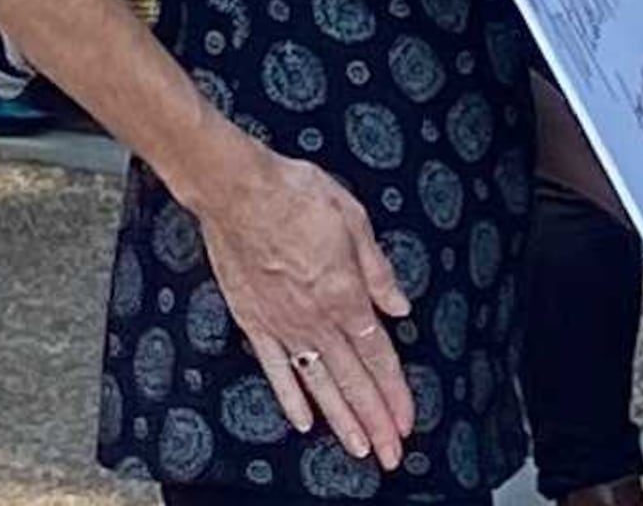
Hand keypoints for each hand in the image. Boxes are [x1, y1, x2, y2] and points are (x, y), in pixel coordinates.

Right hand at [195, 146, 415, 470]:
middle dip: (375, 421)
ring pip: (318, 383)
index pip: (378, 356)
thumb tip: (399, 305)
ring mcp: (282, 323)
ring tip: (358, 449)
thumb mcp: (353, 220)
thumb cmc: (292, 193)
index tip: (407, 421)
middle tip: (390, 454)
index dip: (396, 393)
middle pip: (353, 380)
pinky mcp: (252, 319)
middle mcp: (315, 318)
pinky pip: (274, 367)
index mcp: (345, 294)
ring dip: (341, 419)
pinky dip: (289, 396)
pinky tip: (302, 421)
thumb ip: (378, 270)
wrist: (234, 187)